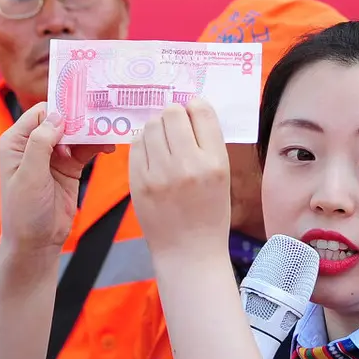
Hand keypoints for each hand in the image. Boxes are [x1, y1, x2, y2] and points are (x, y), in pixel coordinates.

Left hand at [0, 102, 114, 252]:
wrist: (36, 243)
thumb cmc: (24, 211)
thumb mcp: (30, 175)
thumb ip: (41, 143)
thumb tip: (58, 116)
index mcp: (16, 142)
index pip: (41, 113)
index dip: (62, 109)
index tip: (85, 107)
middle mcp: (33, 144)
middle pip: (62, 120)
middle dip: (81, 118)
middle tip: (104, 116)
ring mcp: (52, 156)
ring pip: (76, 133)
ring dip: (93, 132)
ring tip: (110, 132)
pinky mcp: (68, 167)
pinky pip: (85, 149)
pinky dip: (97, 145)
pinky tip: (109, 146)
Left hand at [129, 99, 230, 259]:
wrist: (188, 252)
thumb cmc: (209, 214)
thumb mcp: (222, 177)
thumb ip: (208, 144)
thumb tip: (191, 110)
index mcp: (215, 162)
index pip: (201, 111)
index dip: (195, 107)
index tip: (192, 114)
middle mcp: (187, 165)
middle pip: (172, 113)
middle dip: (173, 115)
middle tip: (175, 128)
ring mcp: (159, 174)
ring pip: (151, 126)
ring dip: (157, 127)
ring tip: (162, 141)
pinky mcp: (138, 182)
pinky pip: (136, 145)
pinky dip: (143, 144)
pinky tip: (151, 155)